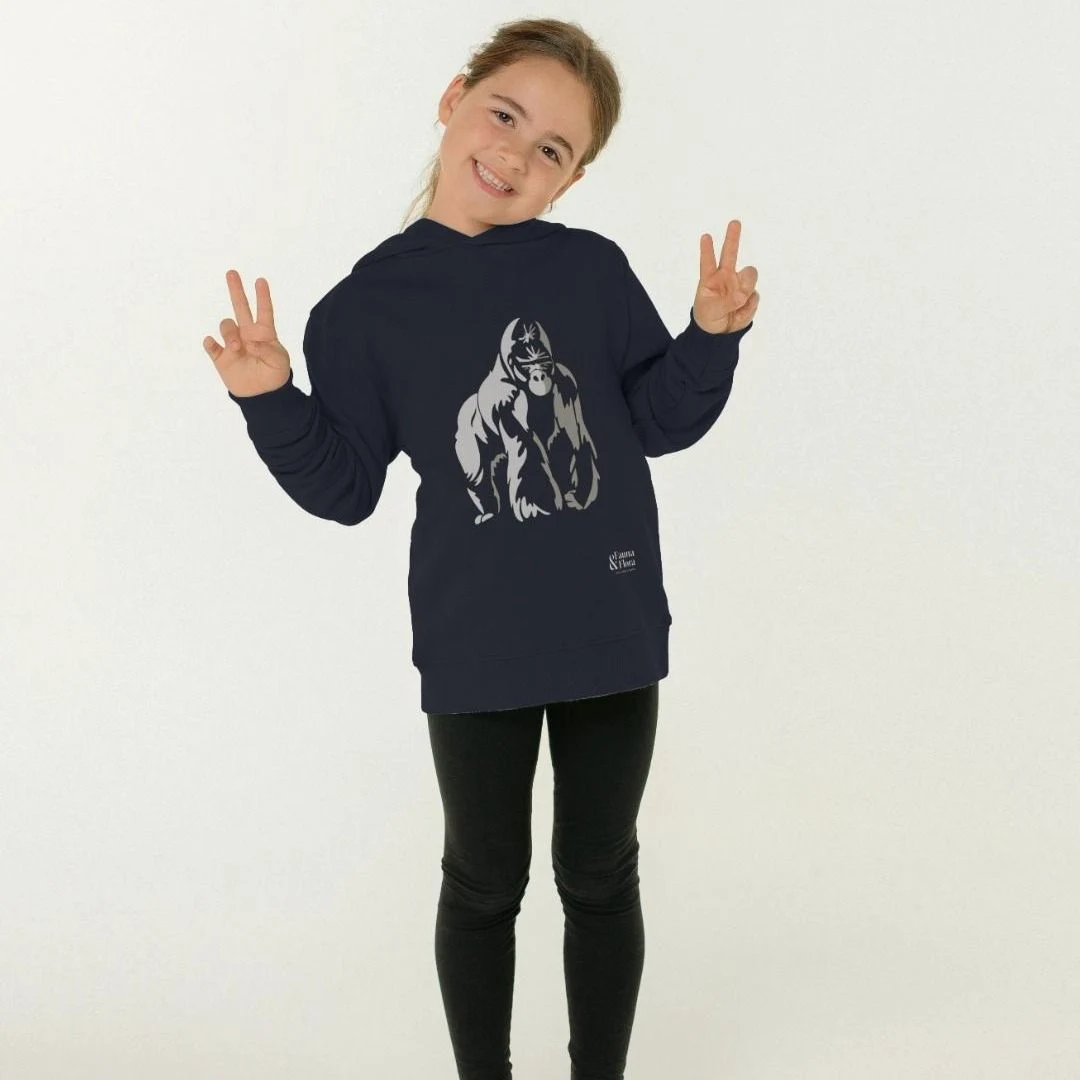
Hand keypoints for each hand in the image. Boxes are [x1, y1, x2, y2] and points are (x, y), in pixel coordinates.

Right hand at [203, 271, 291, 396]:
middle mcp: (247, 334)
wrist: (262, 395)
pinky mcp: (221, 357)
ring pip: (226, 325)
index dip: (263, 297)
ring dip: (229, 332)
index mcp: (264, 334)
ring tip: (236, 347)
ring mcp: (233, 344)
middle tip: (232, 272)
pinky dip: (210, 342)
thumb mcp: (280, 362)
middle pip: (240, 308)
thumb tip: (252, 342)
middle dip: (236, 290)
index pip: (264, 312)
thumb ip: (269, 349)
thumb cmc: (274, 375)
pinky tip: (212, 343)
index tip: (261, 281)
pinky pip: (210, 345)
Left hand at [693, 220, 759, 333]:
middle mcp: (726, 277)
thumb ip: (726, 302)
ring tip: (737, 304)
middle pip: (731, 253)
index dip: (707, 250)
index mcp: (710, 279)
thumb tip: (743, 295)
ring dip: (747, 287)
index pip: (708, 262)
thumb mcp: (711, 311)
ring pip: (750, 276)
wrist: (720, 333)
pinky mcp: (750, 295)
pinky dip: (747, 308)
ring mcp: (739, 284)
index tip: (705, 236)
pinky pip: (754, 297)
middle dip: (733, 237)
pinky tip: (739, 313)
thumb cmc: (709, 317)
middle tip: (734, 221)